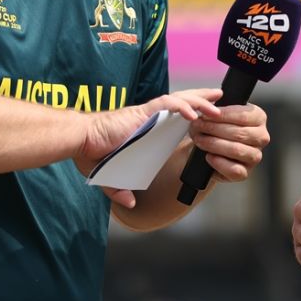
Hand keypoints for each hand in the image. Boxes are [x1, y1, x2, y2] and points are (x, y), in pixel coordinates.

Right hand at [75, 88, 222, 200]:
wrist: (80, 142)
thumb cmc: (92, 153)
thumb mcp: (109, 175)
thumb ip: (120, 189)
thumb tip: (130, 203)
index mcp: (146, 128)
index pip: (173, 117)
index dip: (190, 114)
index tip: (206, 116)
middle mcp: (149, 118)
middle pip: (181, 103)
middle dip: (201, 99)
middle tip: (220, 97)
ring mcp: (146, 114)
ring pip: (178, 101)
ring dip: (199, 103)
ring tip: (217, 106)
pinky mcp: (141, 113)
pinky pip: (165, 106)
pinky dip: (181, 108)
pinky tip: (194, 114)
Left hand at [188, 103, 268, 184]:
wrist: (203, 149)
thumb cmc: (212, 127)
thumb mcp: (213, 111)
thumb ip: (214, 101)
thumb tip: (216, 94)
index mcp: (258, 118)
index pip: (243, 116)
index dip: (222, 115)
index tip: (205, 114)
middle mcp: (261, 137)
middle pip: (239, 133)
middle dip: (214, 129)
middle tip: (197, 126)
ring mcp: (255, 156)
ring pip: (237, 150)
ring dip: (214, 144)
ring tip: (199, 140)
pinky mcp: (245, 172)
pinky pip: (235, 170)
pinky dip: (219, 163)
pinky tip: (208, 156)